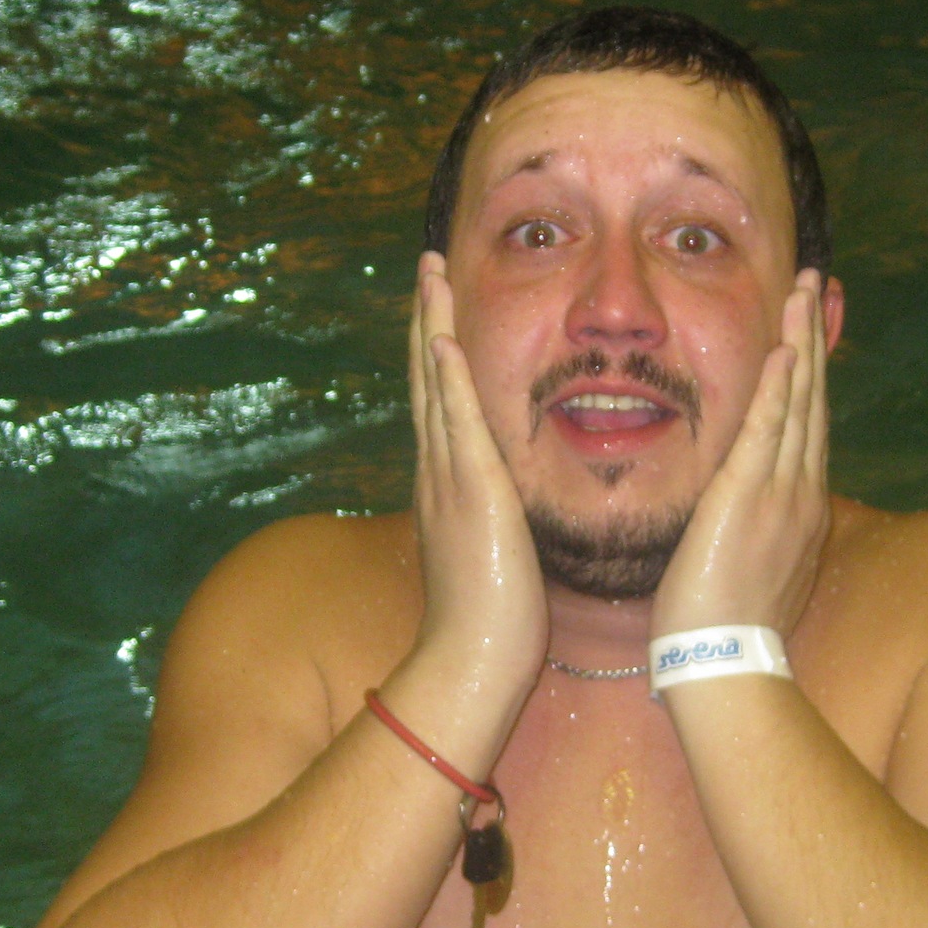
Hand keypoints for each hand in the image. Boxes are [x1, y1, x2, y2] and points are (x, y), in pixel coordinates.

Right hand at [405, 251, 547, 701]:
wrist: (470, 663)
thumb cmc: (491, 624)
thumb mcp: (492, 556)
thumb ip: (492, 523)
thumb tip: (501, 511)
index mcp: (447, 487)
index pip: (440, 403)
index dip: (438, 351)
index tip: (440, 306)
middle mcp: (438, 473)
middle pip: (427, 379)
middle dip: (427, 318)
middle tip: (426, 264)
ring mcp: (449, 481)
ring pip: (434, 385)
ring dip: (432, 325)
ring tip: (430, 273)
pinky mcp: (472, 494)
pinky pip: (456, 423)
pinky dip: (446, 378)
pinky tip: (445, 337)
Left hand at [651, 271, 831, 637]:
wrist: (727, 666)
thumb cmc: (730, 631)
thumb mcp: (757, 572)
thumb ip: (758, 533)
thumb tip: (752, 522)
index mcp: (801, 510)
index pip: (809, 428)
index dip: (812, 376)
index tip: (812, 334)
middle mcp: (800, 494)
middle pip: (812, 402)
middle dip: (815, 341)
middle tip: (817, 287)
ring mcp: (779, 495)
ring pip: (796, 404)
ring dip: (800, 344)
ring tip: (804, 293)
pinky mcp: (745, 499)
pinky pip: (765, 432)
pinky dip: (778, 390)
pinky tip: (784, 351)